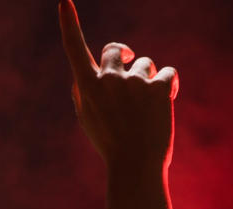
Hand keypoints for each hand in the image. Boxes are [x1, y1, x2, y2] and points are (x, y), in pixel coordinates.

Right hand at [58, 0, 177, 170]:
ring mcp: (134, 82)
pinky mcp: (157, 88)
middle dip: (124, 56)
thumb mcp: (89, 119)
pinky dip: (168, 86)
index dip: (69, 25)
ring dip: (149, 78)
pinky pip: (168, 73)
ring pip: (146, 64)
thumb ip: (86, 92)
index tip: (64, 1)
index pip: (74, 49)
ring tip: (147, 107)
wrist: (135, 167)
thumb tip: (88, 72)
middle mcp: (109, 79)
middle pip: (116, 50)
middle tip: (129, 63)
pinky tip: (165, 102)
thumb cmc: (111, 144)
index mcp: (87, 87)